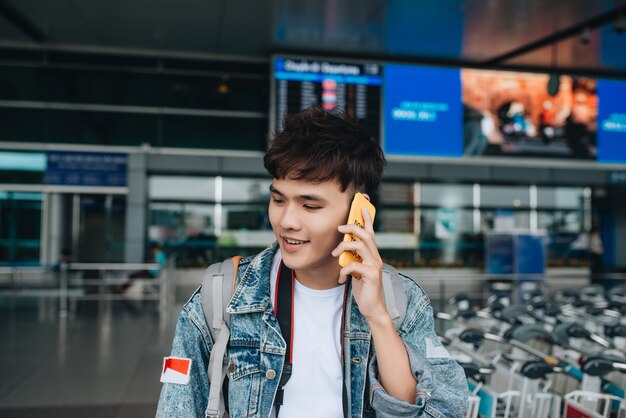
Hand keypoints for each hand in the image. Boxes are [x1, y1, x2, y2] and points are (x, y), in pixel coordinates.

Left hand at [331, 207, 388, 321]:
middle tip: (339, 228)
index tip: (362, 207)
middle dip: (353, 228)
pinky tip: (341, 279)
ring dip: (344, 247)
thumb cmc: (364, 288)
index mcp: (372, 255)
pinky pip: (354, 266)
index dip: (367, 219)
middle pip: (366, 235)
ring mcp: (375, 266)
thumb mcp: (357, 270)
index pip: (371, 233)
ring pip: (361, 246)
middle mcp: (376, 258)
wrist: (372, 308)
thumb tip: (342, 249)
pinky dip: (344, 271)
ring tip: (335, 254)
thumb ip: (353, 259)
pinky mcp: (371, 275)